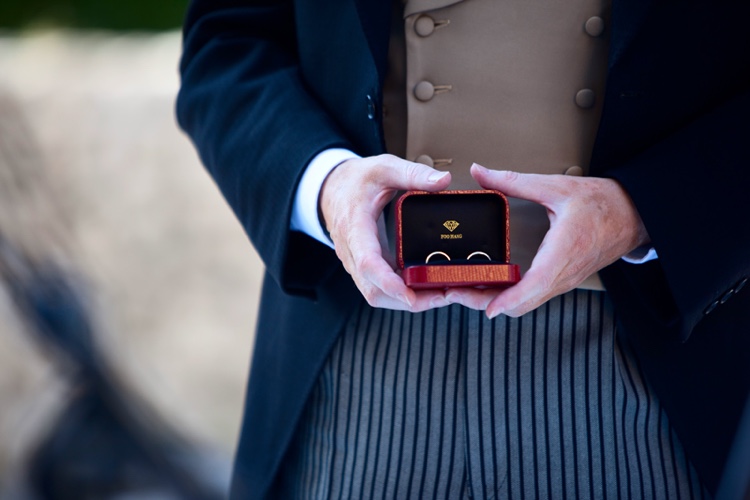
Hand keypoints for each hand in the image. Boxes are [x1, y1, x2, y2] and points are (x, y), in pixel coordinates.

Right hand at [320, 154, 451, 310]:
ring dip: (406, 302)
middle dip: (406, 300)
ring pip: (376, 295)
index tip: (409, 294)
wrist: (332, 188)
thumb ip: (413, 174)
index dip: (388, 281)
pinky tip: (425, 289)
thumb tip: (442, 181)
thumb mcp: (383, 167)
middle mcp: (351, 251)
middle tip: (441, 296)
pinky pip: (379, 289)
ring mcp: (355, 263)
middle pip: (373, 290)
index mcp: (355, 226)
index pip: (367, 263)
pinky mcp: (363, 268)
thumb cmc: (356, 180)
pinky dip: (401, 295)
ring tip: (439, 295)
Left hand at [446, 163, 649, 317]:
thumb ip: (513, 181)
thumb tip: (479, 172)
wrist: (634, 214)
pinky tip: (489, 286)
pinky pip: (533, 297)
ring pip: (526, 304)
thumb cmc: (601, 202)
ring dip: (494, 302)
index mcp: (562, 252)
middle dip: (485, 303)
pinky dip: (508, 297)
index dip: (508, 300)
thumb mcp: (554, 187)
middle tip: (452, 293)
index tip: (486, 308)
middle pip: (522, 304)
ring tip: (462, 290)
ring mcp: (564, 281)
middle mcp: (563, 274)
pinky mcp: (562, 280)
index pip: (533, 287)